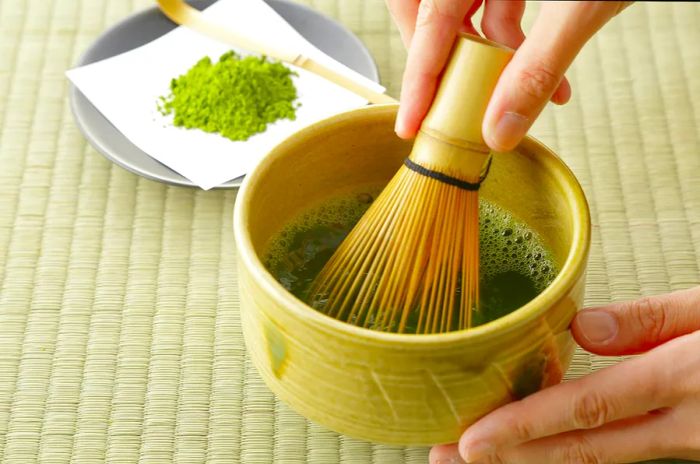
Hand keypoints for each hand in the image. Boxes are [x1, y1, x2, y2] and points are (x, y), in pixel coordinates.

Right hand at [387, 0, 630, 150]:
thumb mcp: (580, 5)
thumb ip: (538, 66)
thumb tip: (499, 129)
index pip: (430, 17)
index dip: (418, 76)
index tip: (411, 122)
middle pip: (430, 11)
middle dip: (442, 62)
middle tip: (448, 102)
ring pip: (464, 13)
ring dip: (487, 61)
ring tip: (512, 96)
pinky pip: (497, 7)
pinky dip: (514, 47)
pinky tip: (545, 78)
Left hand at [429, 287, 699, 462]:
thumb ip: (656, 319)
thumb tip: (583, 332)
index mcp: (687, 380)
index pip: (588, 410)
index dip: (525, 430)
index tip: (470, 442)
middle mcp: (687, 426)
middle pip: (583, 450)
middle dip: (513, 459)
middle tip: (448, 459)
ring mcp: (693, 443)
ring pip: (601, 457)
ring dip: (537, 459)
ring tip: (480, 455)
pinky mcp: (695, 444)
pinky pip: (625, 451)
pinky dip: (575, 450)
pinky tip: (543, 444)